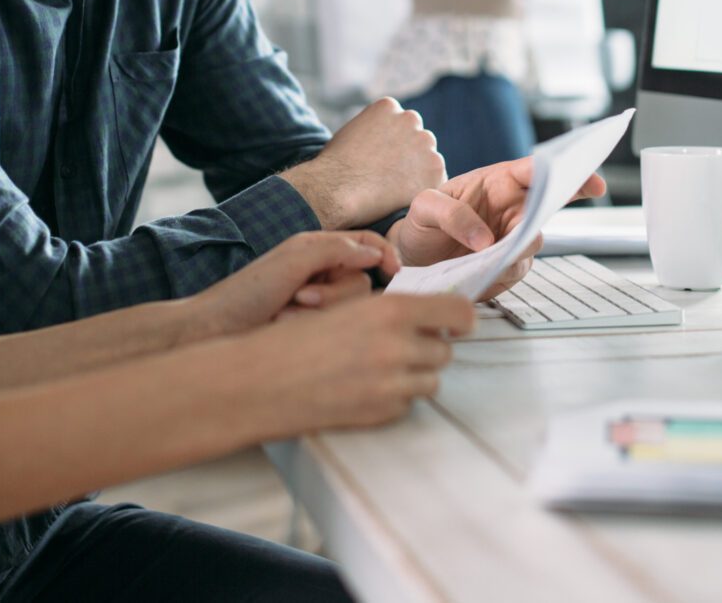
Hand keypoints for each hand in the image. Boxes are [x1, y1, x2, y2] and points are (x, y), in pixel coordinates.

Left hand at [185, 232, 398, 341]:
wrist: (215, 330)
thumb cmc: (246, 292)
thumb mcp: (293, 261)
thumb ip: (335, 250)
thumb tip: (374, 254)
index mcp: (319, 249)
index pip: (368, 245)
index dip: (386, 255)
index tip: (395, 272)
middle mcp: (322, 274)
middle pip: (362, 283)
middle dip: (333, 294)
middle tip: (300, 297)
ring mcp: (318, 303)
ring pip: (351, 310)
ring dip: (318, 312)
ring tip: (286, 314)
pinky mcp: (313, 329)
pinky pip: (335, 329)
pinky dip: (310, 327)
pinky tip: (284, 327)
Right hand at [239, 293, 477, 433]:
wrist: (259, 380)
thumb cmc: (295, 338)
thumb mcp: (345, 308)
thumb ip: (390, 311)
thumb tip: (431, 316)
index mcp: (390, 310)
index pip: (458, 313)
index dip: (462, 319)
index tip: (458, 324)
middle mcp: (398, 346)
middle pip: (444, 350)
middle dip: (428, 348)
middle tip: (399, 347)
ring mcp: (391, 385)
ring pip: (431, 381)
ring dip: (414, 375)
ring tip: (379, 369)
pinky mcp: (380, 414)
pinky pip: (407, 405)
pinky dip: (394, 398)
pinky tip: (363, 389)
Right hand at [280, 98, 444, 228]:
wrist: (336, 190)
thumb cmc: (335, 167)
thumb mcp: (351, 133)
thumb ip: (374, 129)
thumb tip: (383, 138)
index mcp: (388, 106)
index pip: (401, 123)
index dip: (394, 144)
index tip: (383, 160)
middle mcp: (410, 119)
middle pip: (419, 138)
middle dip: (410, 155)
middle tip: (391, 177)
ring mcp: (425, 143)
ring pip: (429, 159)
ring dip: (419, 171)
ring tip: (394, 189)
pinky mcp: (435, 169)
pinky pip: (436, 179)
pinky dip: (424, 189)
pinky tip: (403, 198)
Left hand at [387, 156, 608, 299]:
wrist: (413, 256)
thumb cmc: (422, 222)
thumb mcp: (423, 208)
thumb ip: (450, 214)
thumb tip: (484, 240)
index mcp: (497, 182)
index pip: (535, 171)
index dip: (563, 172)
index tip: (587, 178)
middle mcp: (512, 208)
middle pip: (545, 206)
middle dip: (553, 212)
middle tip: (538, 221)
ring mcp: (511, 238)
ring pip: (532, 242)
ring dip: (518, 249)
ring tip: (495, 256)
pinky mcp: (507, 267)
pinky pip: (515, 270)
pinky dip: (504, 273)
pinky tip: (486, 273)